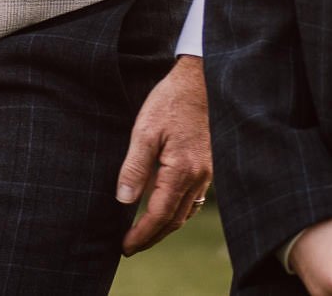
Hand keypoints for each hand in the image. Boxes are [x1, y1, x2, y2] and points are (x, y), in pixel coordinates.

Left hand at [117, 55, 212, 252]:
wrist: (199, 83)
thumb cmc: (170, 103)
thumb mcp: (144, 131)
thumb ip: (134, 167)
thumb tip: (123, 200)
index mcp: (181, 172)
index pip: (159, 215)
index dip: (141, 235)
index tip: (124, 247)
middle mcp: (198, 178)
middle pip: (174, 220)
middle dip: (152, 237)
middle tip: (130, 248)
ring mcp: (206, 173)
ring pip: (186, 212)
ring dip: (165, 227)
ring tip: (145, 235)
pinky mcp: (208, 166)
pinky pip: (193, 199)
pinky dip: (178, 212)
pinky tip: (166, 210)